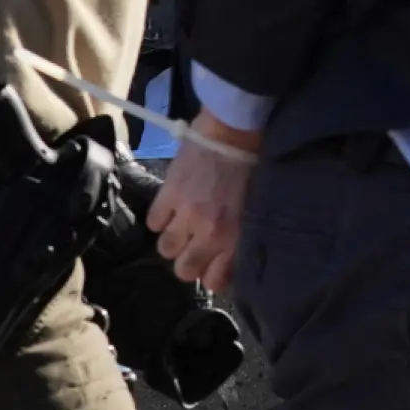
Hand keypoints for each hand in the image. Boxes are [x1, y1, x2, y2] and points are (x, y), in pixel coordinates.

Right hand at [145, 110, 261, 291]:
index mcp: (235, 236)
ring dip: (173, 240)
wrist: (235, 129)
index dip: (211, 275)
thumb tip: (230, 254)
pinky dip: (160, 218)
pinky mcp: (167, 195)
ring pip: (165, 249)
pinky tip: (172, 207)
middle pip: (184, 270)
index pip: (214, 280)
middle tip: (195, 246)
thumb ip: (241, 233)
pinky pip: (153, 222)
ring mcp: (185, 215)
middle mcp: (208, 232)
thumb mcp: (256, 206)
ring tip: (182, 225)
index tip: (213, 266)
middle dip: (189, 261)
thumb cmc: (255, 164)